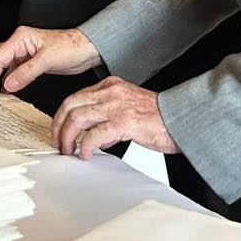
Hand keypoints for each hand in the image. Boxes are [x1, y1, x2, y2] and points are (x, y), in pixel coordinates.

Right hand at [0, 26, 99, 95]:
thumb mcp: (48, 59)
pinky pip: (11, 70)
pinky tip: (5, 90)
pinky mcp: (30, 61)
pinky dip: (5, 80)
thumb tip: (8, 84)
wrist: (87, 48)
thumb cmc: (72, 47)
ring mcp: (24, 52)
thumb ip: (26, 72)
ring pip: (1, 64)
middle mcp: (19, 43)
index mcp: (21, 38)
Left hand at [53, 76, 179, 159]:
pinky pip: (94, 134)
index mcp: (111, 86)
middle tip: (58, 142)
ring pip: (77, 117)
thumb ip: (108, 115)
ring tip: (69, 150)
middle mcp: (111, 92)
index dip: (62, 116)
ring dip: (68, 137)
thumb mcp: (128, 107)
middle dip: (59, 126)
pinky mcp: (124, 122)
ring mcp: (117, 106)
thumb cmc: (159, 118)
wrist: (182, 120)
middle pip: (70, 105)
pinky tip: (86, 154)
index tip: (59, 130)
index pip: (75, 97)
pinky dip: (85, 146)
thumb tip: (91, 136)